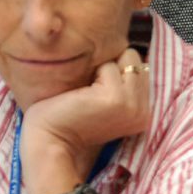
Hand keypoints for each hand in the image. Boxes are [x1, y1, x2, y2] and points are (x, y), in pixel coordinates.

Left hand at [20, 47, 149, 187]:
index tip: (96, 93)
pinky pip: (108, 65)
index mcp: (143, 113)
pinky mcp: (116, 98)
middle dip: (110, 67)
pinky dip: (91, 74)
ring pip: (125, 58)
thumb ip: (121, 84)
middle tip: (89, 94)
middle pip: (134, 59)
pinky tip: (80, 97)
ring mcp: (132, 105)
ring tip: (86, 96)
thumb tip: (123, 50)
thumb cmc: (68, 121)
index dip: (115, 71)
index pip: (140, 67)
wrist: (49, 143)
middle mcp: (143, 110)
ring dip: (101, 70)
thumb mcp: (104, 103)